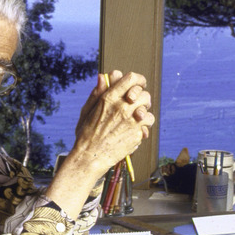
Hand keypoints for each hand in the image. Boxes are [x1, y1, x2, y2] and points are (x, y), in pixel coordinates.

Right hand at [46, 71, 154, 216]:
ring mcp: (131, 121)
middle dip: (142, 98)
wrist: (90, 157)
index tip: (138, 84)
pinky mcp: (136, 134)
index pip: (131, 79)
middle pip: (144, 94)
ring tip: (135, 119)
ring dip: (144, 114)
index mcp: (109, 98)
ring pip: (148, 111)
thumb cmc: (86, 134)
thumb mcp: (87, 110)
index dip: (138, 79)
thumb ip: (97, 93)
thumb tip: (103, 77)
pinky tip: (133, 131)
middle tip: (136, 104)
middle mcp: (122, 107)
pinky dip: (142, 128)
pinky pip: (146, 126)